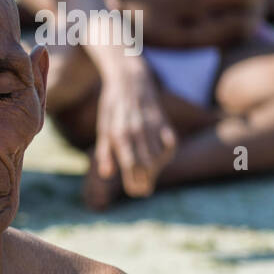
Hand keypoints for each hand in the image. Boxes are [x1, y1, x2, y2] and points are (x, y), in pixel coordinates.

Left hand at [95, 70, 175, 196]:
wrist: (130, 81)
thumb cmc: (112, 108)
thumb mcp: (103, 129)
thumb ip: (104, 152)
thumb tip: (106, 175)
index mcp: (120, 135)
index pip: (131, 166)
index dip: (135, 182)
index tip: (137, 192)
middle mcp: (138, 132)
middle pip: (147, 165)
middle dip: (146, 181)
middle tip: (142, 190)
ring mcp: (152, 127)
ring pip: (158, 157)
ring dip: (155, 171)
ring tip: (148, 178)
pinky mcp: (163, 122)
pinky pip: (170, 144)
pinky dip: (167, 154)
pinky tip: (160, 159)